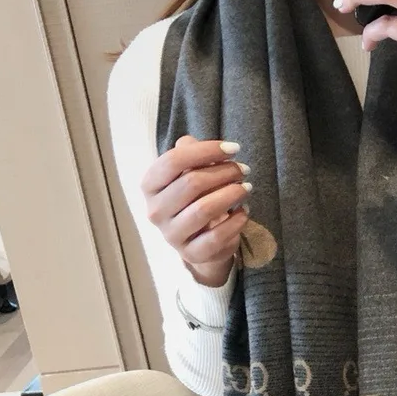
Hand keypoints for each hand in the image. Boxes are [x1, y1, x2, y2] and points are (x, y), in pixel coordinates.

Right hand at [140, 136, 251, 286]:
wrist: (198, 241)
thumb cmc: (194, 199)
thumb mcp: (189, 173)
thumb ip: (189, 155)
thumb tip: (191, 142)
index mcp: (150, 186)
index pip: (172, 161)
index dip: (205, 151)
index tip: (233, 148)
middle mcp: (155, 211)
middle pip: (191, 183)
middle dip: (223, 172)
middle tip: (243, 169)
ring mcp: (172, 235)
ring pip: (204, 209)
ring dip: (231, 194)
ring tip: (246, 188)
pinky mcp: (192, 254)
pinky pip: (217, 235)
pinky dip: (236, 221)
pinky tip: (244, 211)